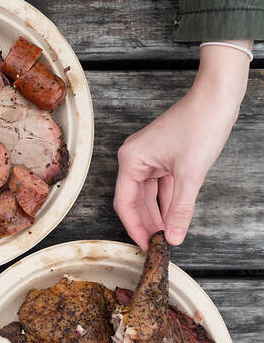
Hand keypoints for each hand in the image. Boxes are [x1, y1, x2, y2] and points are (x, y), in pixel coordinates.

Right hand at [113, 41, 250, 248]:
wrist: (218, 96)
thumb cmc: (200, 124)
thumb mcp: (190, 174)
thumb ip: (180, 209)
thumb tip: (173, 237)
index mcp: (131, 160)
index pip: (125, 203)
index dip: (134, 227)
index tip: (145, 245)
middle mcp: (135, 159)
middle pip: (135, 200)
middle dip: (147, 222)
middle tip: (157, 244)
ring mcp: (149, 158)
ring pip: (149, 194)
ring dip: (157, 214)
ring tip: (166, 234)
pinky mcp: (164, 157)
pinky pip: (161, 185)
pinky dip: (166, 201)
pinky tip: (172, 217)